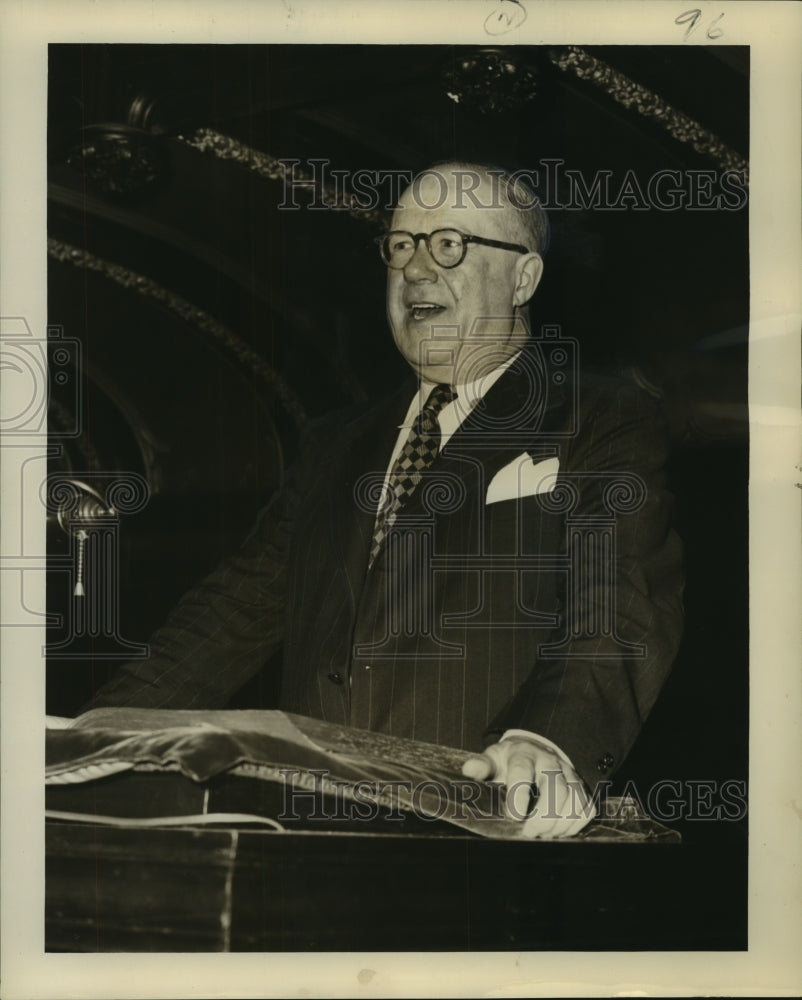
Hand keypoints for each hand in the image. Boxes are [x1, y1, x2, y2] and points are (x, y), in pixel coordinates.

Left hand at [462, 737, 594, 837]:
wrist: (535, 750)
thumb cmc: (510, 760)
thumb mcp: (494, 758)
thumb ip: (482, 765)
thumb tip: (469, 770)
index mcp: (524, 755)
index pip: (523, 771)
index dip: (519, 795)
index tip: (514, 816)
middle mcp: (550, 762)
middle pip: (557, 788)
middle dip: (544, 816)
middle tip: (529, 833)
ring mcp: (569, 774)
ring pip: (575, 799)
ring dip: (560, 824)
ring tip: (543, 835)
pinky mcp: (581, 787)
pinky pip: (586, 808)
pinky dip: (574, 825)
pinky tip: (558, 832)